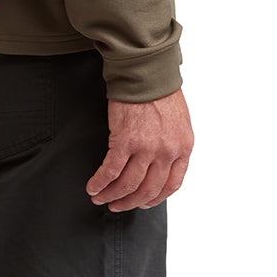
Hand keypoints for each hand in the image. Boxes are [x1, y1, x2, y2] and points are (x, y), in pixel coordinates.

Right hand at [86, 87, 193, 211]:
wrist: (145, 71)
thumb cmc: (159, 89)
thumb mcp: (177, 121)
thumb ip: (172, 144)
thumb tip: (158, 162)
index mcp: (183, 148)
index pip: (171, 185)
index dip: (154, 198)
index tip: (142, 202)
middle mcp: (167, 152)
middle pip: (148, 189)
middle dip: (130, 201)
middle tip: (117, 205)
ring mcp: (147, 148)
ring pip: (128, 184)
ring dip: (113, 195)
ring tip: (101, 198)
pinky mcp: (124, 140)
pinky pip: (111, 170)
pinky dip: (101, 182)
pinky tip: (93, 186)